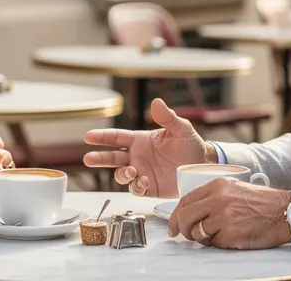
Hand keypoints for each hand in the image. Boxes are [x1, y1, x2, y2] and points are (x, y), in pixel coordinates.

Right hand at [82, 98, 207, 197]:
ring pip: (121, 175)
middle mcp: (137, 157)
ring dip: (122, 174)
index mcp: (141, 141)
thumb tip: (156, 102)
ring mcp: (142, 173)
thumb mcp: (181, 129)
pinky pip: (135, 189)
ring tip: (131, 171)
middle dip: (99, 158)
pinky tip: (144, 181)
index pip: (117, 138)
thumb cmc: (191, 145)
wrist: (202, 167)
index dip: (102, 137)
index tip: (88, 136)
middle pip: (112, 158)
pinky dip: (136, 186)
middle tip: (88, 159)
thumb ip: (168, 117)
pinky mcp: (149, 188)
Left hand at [168, 178, 290, 249]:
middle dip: (181, 229)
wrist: (285, 212)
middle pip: (185, 217)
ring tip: (215, 235)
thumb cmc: (262, 202)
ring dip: (201, 238)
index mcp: (218, 186)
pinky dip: (218, 243)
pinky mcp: (231, 234)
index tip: (172, 225)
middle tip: (182, 235)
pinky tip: (230, 237)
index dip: (175, 215)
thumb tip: (190, 211)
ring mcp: (224, 217)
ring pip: (197, 232)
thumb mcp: (234, 188)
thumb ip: (212, 196)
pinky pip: (214, 243)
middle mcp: (218, 200)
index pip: (186, 200)